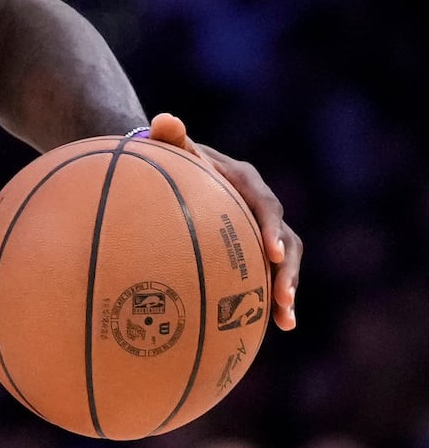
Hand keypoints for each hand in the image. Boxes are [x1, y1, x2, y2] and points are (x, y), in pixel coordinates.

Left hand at [146, 112, 301, 329]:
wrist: (173, 170)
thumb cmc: (168, 158)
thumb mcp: (168, 146)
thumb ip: (168, 136)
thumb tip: (161, 120)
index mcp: (245, 182)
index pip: (265, 204)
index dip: (271, 227)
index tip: (271, 251)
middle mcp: (260, 205)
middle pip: (285, 238)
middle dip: (287, 267)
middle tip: (283, 294)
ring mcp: (259, 228)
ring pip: (284, 259)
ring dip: (287, 287)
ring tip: (285, 317)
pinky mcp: (253, 247)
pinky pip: (270, 273)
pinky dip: (275, 298)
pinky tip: (279, 327)